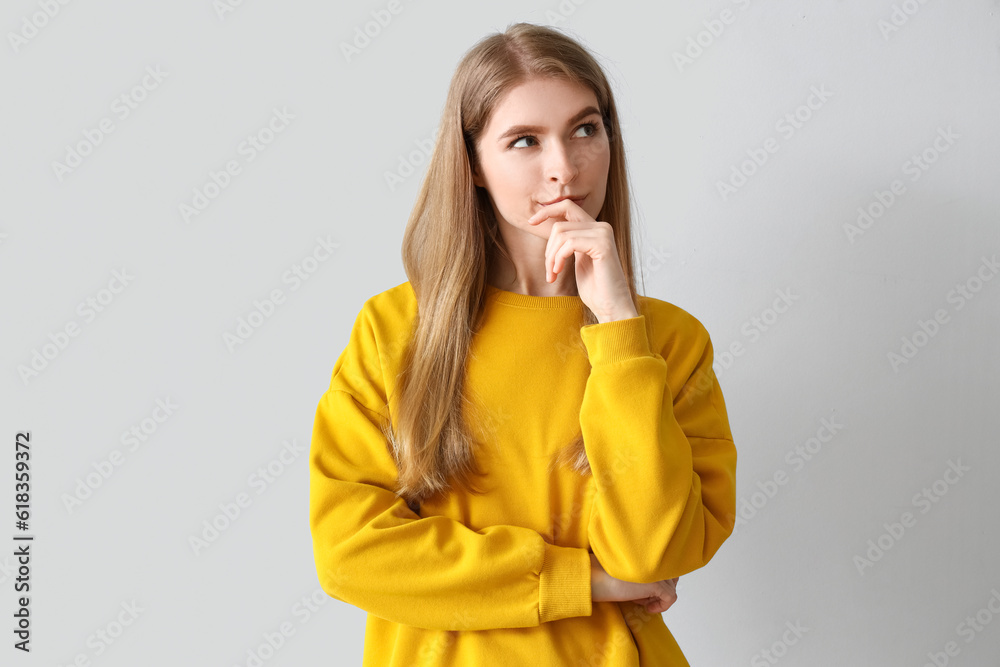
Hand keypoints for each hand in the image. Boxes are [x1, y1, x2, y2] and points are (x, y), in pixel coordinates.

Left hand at [527, 199, 637, 322]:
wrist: (611, 306)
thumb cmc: (595, 288)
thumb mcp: (578, 259)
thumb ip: (569, 242)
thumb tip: (552, 229)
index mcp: (595, 229)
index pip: (567, 207)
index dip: (547, 211)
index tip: (531, 222)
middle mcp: (601, 227)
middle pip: (559, 225)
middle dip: (548, 248)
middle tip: (549, 270)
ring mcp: (603, 234)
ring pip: (561, 234)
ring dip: (551, 257)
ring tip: (553, 274)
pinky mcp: (603, 245)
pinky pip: (569, 243)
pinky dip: (558, 258)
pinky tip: (558, 272)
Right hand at [590, 553, 678, 614]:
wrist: (595, 578)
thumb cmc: (605, 576)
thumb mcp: (629, 573)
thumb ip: (644, 575)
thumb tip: (656, 590)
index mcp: (648, 552)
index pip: (666, 566)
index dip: (659, 580)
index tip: (646, 592)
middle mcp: (655, 559)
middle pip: (671, 576)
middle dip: (660, 589)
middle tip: (643, 597)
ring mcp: (657, 571)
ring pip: (671, 587)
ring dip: (658, 597)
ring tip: (641, 600)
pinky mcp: (657, 584)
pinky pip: (670, 598)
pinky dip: (662, 606)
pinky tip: (648, 608)